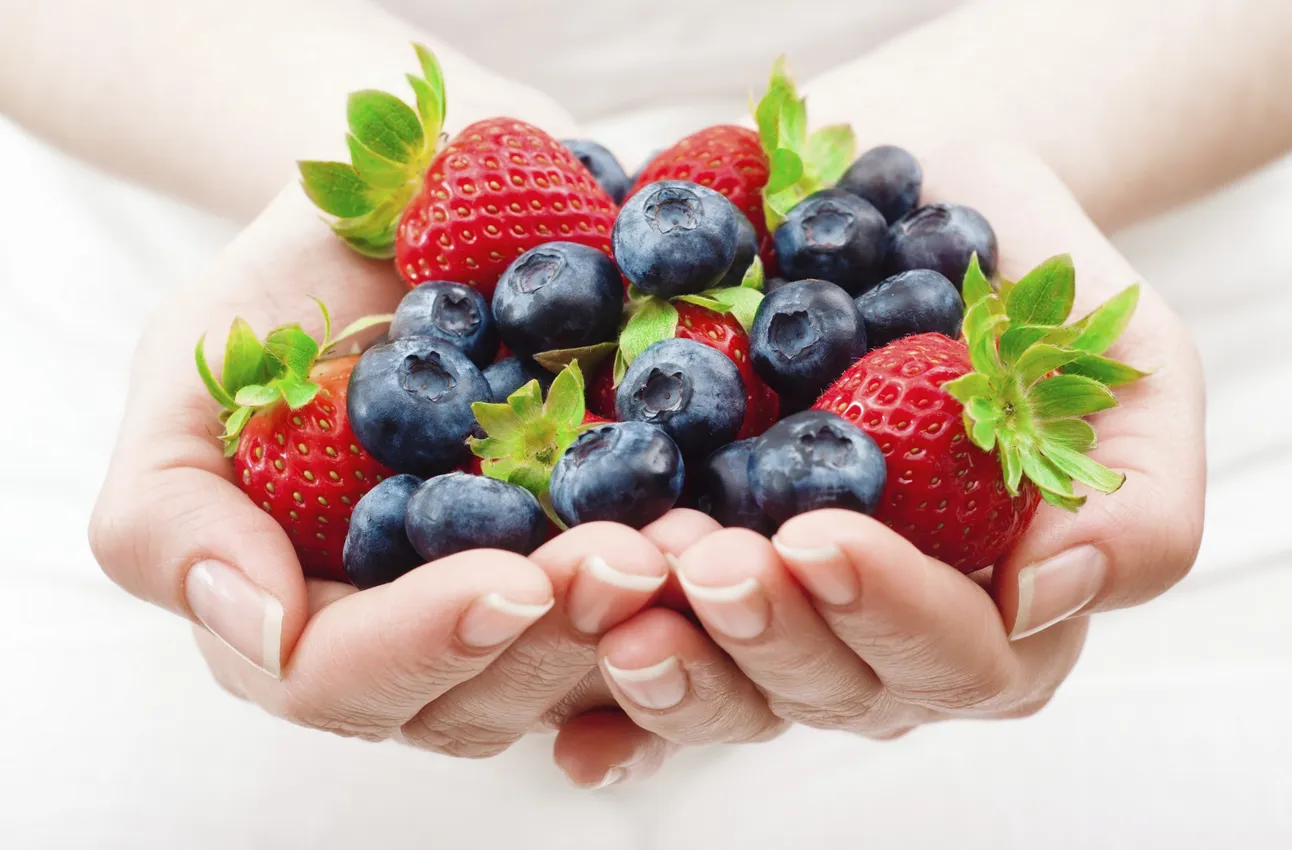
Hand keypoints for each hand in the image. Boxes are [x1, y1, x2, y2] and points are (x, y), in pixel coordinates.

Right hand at [88, 183, 675, 754]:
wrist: (415, 202)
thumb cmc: (293, 289)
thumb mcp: (196, 372)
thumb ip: (171, 512)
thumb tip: (257, 627)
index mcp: (306, 611)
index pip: (346, 680)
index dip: (427, 642)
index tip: (511, 576)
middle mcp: (419, 635)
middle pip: (484, 698)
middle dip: (562, 637)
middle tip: (635, 558)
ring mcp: (522, 608)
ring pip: (586, 677)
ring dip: (652, 629)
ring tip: (703, 547)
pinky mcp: (608, 561)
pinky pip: (665, 617)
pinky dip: (703, 597)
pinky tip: (740, 544)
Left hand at [564, 145, 1204, 772]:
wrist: (920, 213)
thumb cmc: (1037, 294)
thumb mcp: (1132, 371)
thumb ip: (1136, 499)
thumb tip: (1048, 593)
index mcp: (1001, 616)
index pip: (955, 654)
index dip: (885, 609)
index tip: (817, 537)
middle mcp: (889, 644)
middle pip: (830, 688)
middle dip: (763, 631)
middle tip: (703, 557)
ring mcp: (791, 625)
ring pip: (734, 690)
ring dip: (676, 655)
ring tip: (623, 584)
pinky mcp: (705, 591)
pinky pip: (659, 661)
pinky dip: (608, 688)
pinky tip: (565, 694)